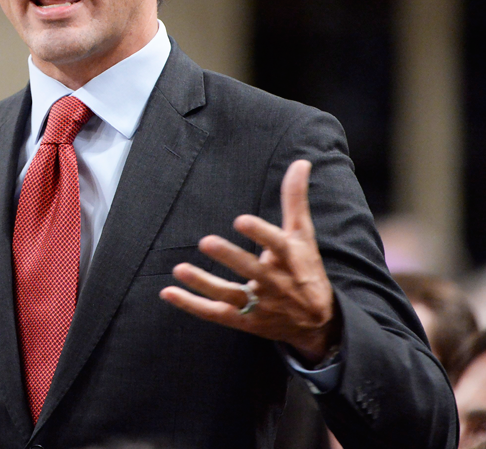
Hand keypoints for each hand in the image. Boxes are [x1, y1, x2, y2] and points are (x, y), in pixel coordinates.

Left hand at [159, 159, 339, 362]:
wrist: (318, 323)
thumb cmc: (305, 268)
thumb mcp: (303, 235)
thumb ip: (295, 199)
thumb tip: (301, 162)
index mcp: (290, 258)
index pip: (277, 246)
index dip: (260, 234)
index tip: (241, 220)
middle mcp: (275, 283)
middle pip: (251, 271)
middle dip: (230, 258)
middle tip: (206, 241)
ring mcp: (258, 305)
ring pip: (229, 294)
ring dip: (203, 283)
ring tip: (179, 269)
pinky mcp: (244, 320)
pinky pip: (214, 313)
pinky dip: (191, 304)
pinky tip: (168, 292)